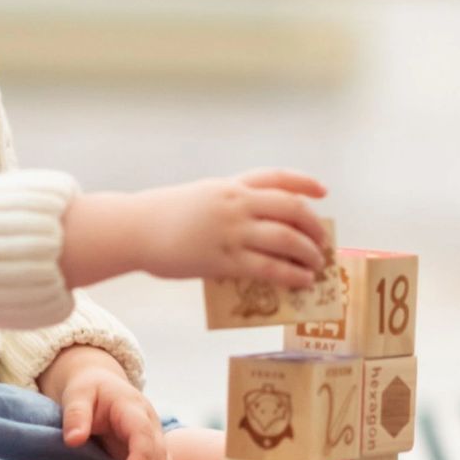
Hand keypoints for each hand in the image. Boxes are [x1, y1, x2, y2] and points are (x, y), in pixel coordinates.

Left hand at [60, 364, 170, 459]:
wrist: (101, 387)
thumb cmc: (89, 390)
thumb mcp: (78, 394)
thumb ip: (76, 414)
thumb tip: (73, 440)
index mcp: (133, 409)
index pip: (143, 435)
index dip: (140, 458)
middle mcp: (151, 427)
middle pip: (158, 458)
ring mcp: (154, 444)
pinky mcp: (151, 459)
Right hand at [139, 168, 328, 287]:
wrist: (136, 228)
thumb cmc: (165, 215)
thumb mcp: (202, 196)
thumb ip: (231, 204)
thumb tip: (264, 226)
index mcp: (230, 185)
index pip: (276, 177)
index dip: (304, 183)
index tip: (323, 192)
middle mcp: (235, 203)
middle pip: (290, 208)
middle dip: (313, 225)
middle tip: (322, 241)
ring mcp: (231, 230)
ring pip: (286, 238)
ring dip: (309, 252)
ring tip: (316, 265)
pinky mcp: (224, 259)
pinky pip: (269, 268)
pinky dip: (292, 275)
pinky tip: (301, 281)